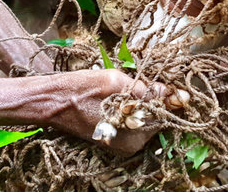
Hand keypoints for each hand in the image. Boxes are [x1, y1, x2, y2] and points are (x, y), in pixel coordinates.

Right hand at [37, 69, 180, 154]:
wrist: (51, 102)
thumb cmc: (82, 90)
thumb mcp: (117, 83)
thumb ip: (148, 90)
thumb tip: (176, 94)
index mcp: (134, 134)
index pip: (165, 114)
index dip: (167, 97)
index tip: (164, 83)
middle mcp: (131, 145)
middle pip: (155, 117)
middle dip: (152, 99)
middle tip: (135, 82)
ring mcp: (122, 145)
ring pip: (144, 119)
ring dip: (140, 103)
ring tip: (122, 89)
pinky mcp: (114, 140)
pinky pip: (132, 123)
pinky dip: (130, 109)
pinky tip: (117, 98)